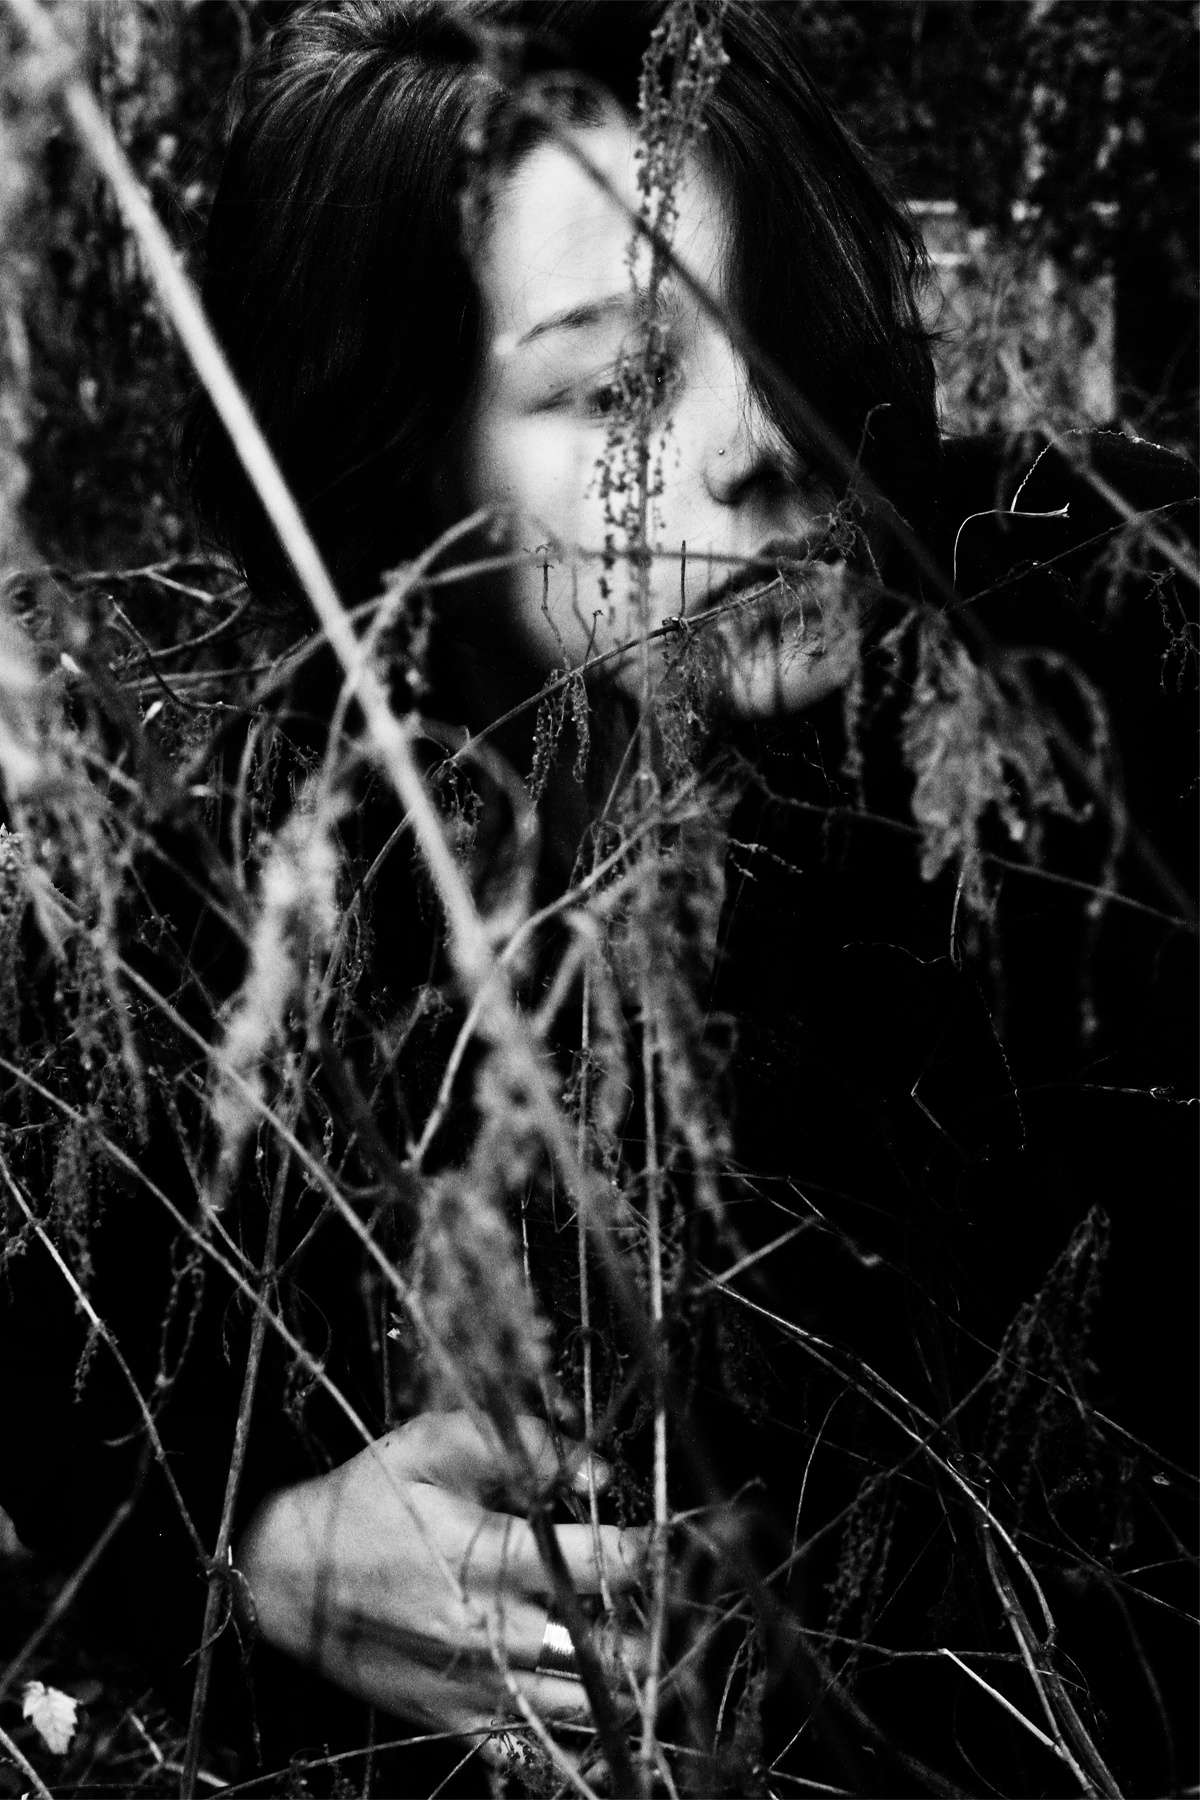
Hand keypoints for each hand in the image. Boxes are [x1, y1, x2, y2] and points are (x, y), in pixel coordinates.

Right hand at [236, 1411, 647, 1740]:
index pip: (602, 1562)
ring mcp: (473, 1684)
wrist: (281, 1578)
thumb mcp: (431, 1444)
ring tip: (650, 1656)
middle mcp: (490, 1629)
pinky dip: (574, 1744)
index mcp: (489, 1556)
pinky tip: (599, 1719)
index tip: (668, 1536)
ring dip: (627, 1684)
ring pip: (582, 1707)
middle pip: (607, 1646)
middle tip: (672, 1602)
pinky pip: (529, 1756)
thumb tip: (596, 1467)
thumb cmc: (362, 1501)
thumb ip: (521, 1444)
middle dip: (652, 1625)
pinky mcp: (452, 1719)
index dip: (650, 1549)